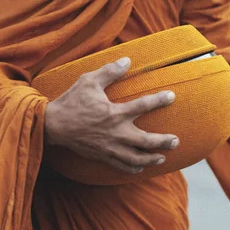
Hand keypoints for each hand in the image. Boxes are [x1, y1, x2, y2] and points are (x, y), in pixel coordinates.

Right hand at [44, 57, 178, 173]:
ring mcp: (110, 147)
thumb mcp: (89, 81)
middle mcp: (116, 132)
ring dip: (152, 159)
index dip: (159, 100)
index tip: (172, 96)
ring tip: (162, 158)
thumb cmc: (72, 101)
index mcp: (115, 112)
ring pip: (136, 158)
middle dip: (163, 142)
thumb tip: (127, 60)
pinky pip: (121, 166)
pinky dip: (133, 168)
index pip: (143, 105)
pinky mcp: (102, 155)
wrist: (54, 125)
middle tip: (175, 141)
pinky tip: (141, 168)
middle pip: (146, 141)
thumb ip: (110, 71)